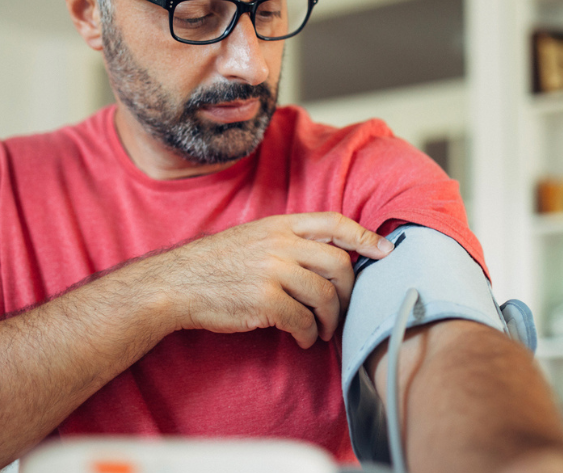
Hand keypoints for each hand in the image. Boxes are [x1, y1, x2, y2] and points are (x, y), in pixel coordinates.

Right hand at [154, 212, 393, 347]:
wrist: (177, 284)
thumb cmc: (216, 264)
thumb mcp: (253, 237)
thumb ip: (288, 240)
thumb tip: (330, 255)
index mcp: (280, 225)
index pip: (334, 223)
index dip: (364, 236)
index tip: (385, 250)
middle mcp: (280, 244)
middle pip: (339, 264)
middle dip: (348, 291)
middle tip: (342, 309)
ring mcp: (272, 271)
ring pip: (325, 296)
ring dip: (330, 319)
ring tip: (322, 330)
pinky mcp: (265, 301)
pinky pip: (303, 320)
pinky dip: (308, 334)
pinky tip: (302, 339)